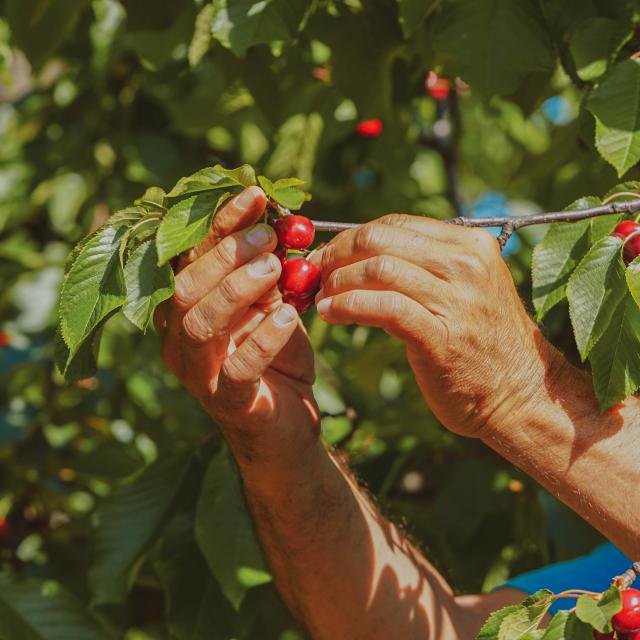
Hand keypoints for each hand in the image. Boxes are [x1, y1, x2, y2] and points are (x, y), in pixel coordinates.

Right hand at [155, 187, 318, 468]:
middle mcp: (180, 339)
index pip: (191, 258)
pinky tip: (290, 317)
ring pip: (199, 323)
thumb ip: (267, 274)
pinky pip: (238, 369)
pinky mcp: (229, 402)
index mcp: (186, 309)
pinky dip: (263, 338)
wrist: (288, 425)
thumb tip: (279, 223)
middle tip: (270, 237)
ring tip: (276, 268)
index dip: (220, 223)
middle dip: (227, 254)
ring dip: (237, 288)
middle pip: (185, 287)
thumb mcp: (272, 308)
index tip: (256, 196)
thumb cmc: (276, 360)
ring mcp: (200, 373)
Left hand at [313, 214, 551, 436]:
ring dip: (338, 281)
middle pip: (380, 238)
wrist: (521, 394)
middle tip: (317, 274)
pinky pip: (384, 306)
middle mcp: (466, 264)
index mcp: (470, 245)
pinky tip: (332, 314)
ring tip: (322, 298)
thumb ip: (422, 268)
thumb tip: (358, 257)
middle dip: (338, 253)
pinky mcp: (442, 336)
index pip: (395, 223)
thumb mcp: (464, 289)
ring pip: (378, 268)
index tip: (328, 255)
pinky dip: (348, 305)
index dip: (351, 237)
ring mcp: (457, 300)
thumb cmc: (482, 343)